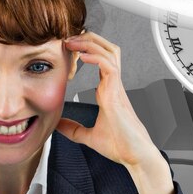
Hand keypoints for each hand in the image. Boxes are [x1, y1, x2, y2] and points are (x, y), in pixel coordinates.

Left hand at [59, 32, 173, 193]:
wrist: (135, 156)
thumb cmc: (120, 146)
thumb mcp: (88, 136)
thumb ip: (73, 129)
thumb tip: (57, 125)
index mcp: (108, 90)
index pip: (101, 59)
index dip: (87, 48)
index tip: (69, 48)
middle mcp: (113, 85)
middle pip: (108, 48)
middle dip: (90, 38)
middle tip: (69, 37)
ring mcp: (117, 88)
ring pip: (110, 52)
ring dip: (91, 42)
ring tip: (73, 40)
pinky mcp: (117, 94)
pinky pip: (109, 66)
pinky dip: (96, 57)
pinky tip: (83, 55)